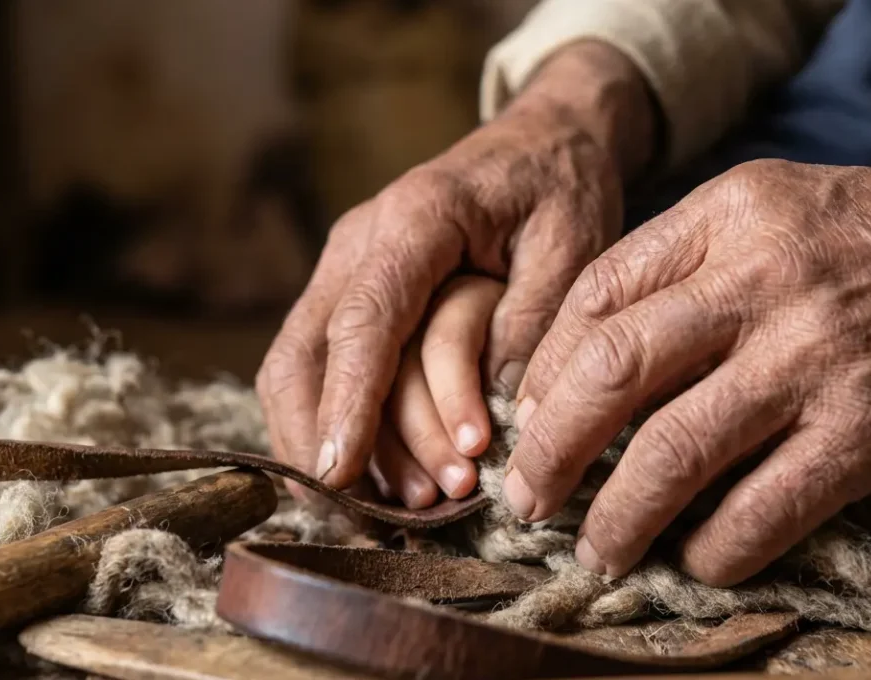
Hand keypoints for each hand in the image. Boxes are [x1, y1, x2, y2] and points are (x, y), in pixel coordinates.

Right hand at [257, 42, 654, 500]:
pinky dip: (335, 427)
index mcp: (416, 218)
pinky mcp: (348, 294)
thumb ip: (530, 321)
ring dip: (333, 446)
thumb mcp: (575, 246)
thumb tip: (494, 412)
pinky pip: (317, 370)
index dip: (348, 402)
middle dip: (325, 443)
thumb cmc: (562, 189)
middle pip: (303, 354)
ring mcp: (344, 268)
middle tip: (383, 517)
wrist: (543, 142)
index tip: (338, 473)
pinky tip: (371, 482)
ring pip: (295, 370)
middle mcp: (359, 242)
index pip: (364, 320)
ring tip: (404, 508)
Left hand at [505, 155, 870, 585]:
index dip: (545, 369)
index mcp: (733, 213)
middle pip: (610, 371)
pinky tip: (696, 560)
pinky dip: (713, 549)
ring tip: (594, 550)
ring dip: (614, 517)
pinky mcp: (866, 432)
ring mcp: (815, 357)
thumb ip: (695, 263)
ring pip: (669, 452)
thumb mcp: (786, 207)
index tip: (531, 414)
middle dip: (548, 447)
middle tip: (527, 496)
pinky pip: (759, 510)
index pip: (595, 294)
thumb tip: (596, 355)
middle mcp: (764, 279)